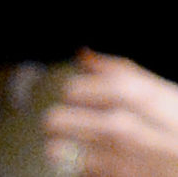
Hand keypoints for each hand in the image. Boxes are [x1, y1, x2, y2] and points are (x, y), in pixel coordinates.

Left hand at [44, 50, 177, 175]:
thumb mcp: (163, 92)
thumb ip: (118, 70)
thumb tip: (82, 55)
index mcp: (129, 96)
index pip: (71, 90)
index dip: (76, 96)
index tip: (82, 102)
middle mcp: (119, 126)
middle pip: (56, 121)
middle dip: (61, 123)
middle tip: (70, 126)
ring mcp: (117, 161)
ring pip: (59, 152)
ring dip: (63, 150)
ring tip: (76, 148)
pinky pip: (80, 176)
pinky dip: (82, 172)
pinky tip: (97, 166)